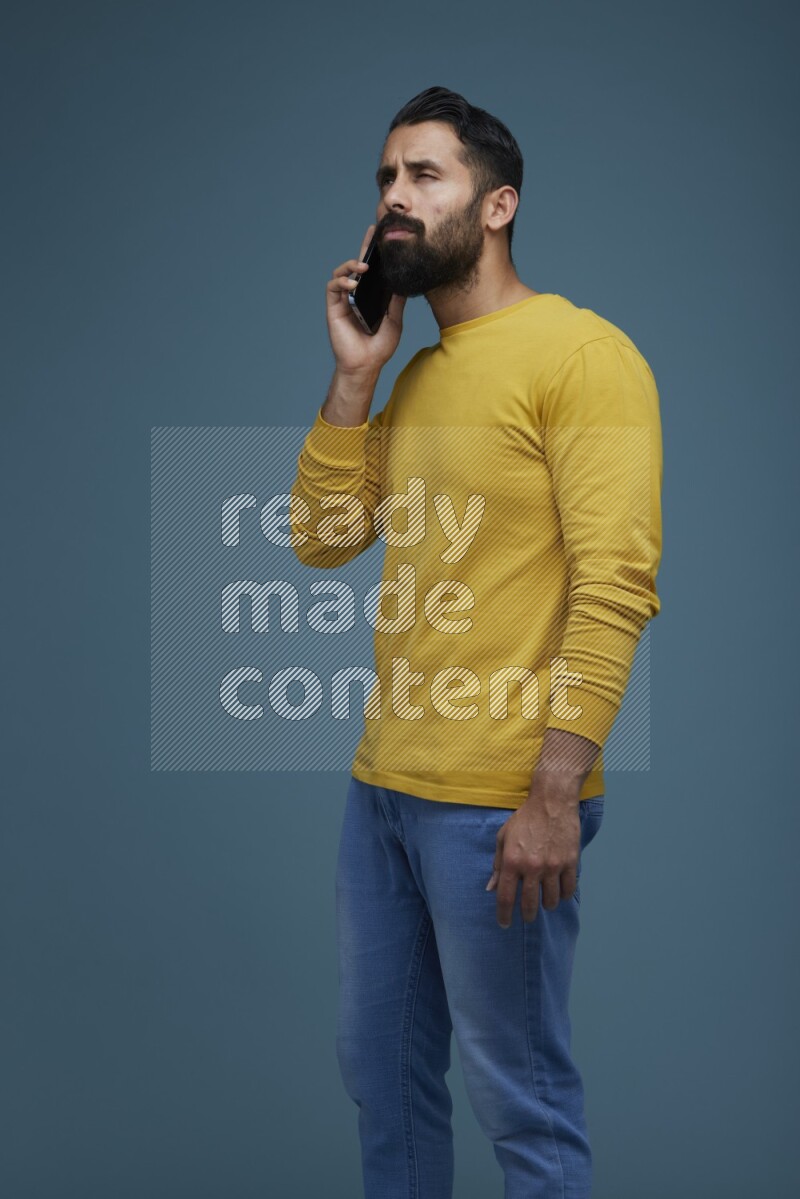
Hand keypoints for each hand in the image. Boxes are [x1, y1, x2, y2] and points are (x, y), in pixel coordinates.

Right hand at [326, 224, 406, 375]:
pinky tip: (353, 284)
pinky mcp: (334, 307)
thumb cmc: (379, 347)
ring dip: (351, 265)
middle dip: (364, 248)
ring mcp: (344, 300)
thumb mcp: (395, 321)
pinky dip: (341, 281)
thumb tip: (403, 280)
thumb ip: (396, 301)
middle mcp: (356, 295)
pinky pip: (333, 287)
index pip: (373, 271)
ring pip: (342, 272)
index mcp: (371, 296)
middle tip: (372, 233)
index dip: (376, 253)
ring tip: (363, 267)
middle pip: (358, 266)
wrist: (366, 365)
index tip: (383, 236)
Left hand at [485, 781, 580, 926]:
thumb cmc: (525, 818)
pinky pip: (568, 890)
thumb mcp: (503, 838)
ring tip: (544, 902)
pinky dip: (564, 895)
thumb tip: (491, 888)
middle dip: (527, 916)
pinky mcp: (570, 862)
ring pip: (551, 901)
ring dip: (547, 906)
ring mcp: (553, 866)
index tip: (504, 923)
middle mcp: (532, 867)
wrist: (552, 801)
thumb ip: (498, 865)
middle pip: (529, 904)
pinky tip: (559, 892)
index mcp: (512, 861)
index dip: (504, 915)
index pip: (506, 897)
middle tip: (527, 918)